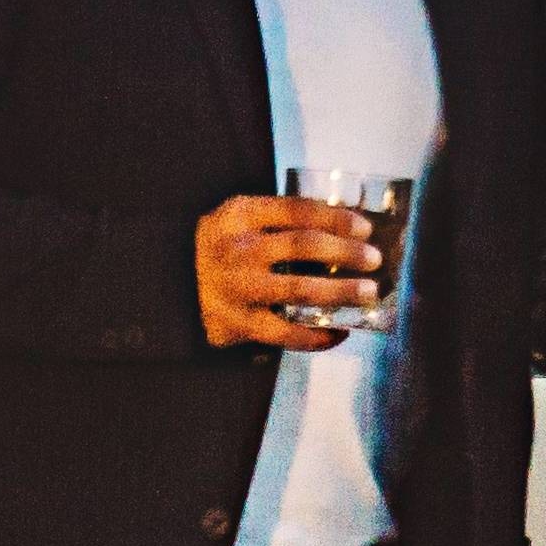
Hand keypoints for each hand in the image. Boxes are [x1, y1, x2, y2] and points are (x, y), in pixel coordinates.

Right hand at [196, 194, 371, 350]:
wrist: (171, 286)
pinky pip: (285, 333)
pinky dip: (316, 335)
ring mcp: (237, 288)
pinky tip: (339, 331)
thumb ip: (279, 220)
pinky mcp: (238, 324)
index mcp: (238, 215)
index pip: (296, 210)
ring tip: (368, 292)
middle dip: (346, 252)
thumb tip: (346, 230)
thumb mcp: (239, 220)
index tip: (364, 227)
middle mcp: (236, 249)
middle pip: (302, 246)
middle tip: (374, 260)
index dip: (335, 218)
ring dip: (340, 291)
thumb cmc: (221, 248)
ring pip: (299, 290)